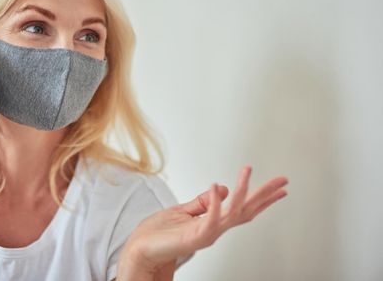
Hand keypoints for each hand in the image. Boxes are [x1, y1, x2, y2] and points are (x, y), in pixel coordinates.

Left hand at [117, 166, 287, 277]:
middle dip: (265, 195)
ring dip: (242, 191)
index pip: (242, 208)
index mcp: (212, 222)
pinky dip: (214, 203)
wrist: (140, 251)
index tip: (279, 188)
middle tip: (283, 180)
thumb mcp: (183, 211)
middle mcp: (214, 228)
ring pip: (232, 212)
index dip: (261, 198)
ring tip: (248, 171)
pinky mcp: (194, 236)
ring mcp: (206, 233)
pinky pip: (209, 219)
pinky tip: (218, 187)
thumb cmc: (157, 234)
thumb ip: (202, 202)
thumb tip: (221, 187)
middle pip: (245, 210)